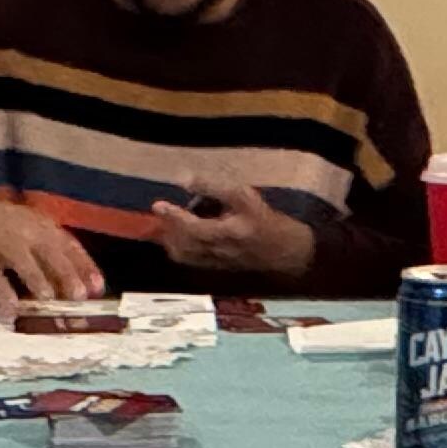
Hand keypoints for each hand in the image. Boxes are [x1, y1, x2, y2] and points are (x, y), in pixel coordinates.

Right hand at [0, 190, 105, 303]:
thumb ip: (60, 259)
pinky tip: (11, 306)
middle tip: (78, 295)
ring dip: (36, 278)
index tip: (98, 287)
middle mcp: (26, 231)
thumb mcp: (36, 234)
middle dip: (65, 273)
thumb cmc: (10, 229)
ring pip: (21, 260)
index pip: (70, 246)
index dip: (85, 266)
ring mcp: (1, 241)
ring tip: (48, 297)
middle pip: (50, 252)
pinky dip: (1, 289)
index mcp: (44, 227)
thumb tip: (91, 287)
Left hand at [149, 183, 313, 281]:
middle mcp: (218, 251)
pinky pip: (192, 261)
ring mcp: (217, 262)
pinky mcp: (219, 268)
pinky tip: (182, 237)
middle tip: (161, 212)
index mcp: (225, 233)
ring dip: (171, 240)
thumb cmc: (268, 220)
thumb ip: (213, 187)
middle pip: (181, 244)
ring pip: (184, 255)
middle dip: (167, 229)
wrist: (288, 251)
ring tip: (168, 224)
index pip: (190, 227)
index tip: (158, 205)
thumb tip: (185, 179)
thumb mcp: (244, 196)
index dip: (172, 216)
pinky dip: (182, 248)